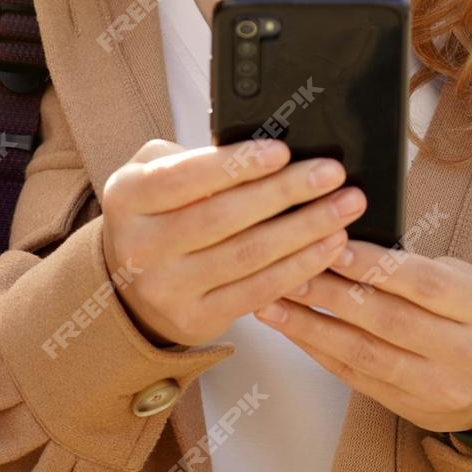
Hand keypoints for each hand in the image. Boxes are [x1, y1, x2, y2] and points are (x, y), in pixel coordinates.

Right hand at [98, 137, 369, 347]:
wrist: (133, 283)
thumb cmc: (161, 211)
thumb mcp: (159, 172)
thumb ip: (199, 158)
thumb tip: (268, 152)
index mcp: (127, 197)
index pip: (185, 177)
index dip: (238, 165)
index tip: (284, 152)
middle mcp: (139, 247)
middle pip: (224, 216)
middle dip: (286, 193)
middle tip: (332, 175)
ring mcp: (166, 289)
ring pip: (248, 256)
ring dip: (305, 230)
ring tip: (344, 207)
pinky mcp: (195, 320)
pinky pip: (258, 291)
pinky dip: (299, 267)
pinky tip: (329, 245)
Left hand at [252, 239, 471, 435]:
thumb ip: (422, 269)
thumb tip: (354, 245)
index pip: (424, 283)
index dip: (375, 265)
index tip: (334, 244)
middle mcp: (462, 350)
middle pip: (388, 320)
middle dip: (332, 294)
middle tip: (289, 270)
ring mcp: (434, 384)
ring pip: (364, 354)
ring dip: (312, 326)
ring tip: (272, 303)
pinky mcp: (407, 405)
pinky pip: (355, 377)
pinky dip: (319, 351)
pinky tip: (291, 331)